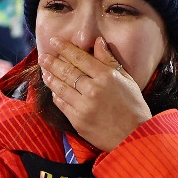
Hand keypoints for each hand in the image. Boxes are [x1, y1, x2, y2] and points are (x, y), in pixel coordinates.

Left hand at [38, 36, 150, 151]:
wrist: (134, 136)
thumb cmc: (133, 106)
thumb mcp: (126, 79)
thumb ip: (109, 60)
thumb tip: (98, 42)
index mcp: (107, 76)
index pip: (80, 58)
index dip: (65, 48)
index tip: (54, 41)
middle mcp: (93, 89)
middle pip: (67, 71)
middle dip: (53, 62)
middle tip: (43, 56)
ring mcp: (84, 106)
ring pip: (61, 87)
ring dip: (50, 77)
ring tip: (44, 70)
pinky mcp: (78, 120)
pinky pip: (62, 104)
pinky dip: (56, 95)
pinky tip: (52, 89)